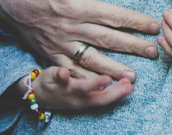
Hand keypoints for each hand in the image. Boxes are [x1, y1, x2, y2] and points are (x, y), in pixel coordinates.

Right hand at [0, 0, 159, 79]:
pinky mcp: (50, 55)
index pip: (114, 15)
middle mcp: (70, 27)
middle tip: (153, 52)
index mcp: (78, 5)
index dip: (136, 21)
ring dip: (114, 68)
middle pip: (107, 39)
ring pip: (91, 59)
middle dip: (133, 46)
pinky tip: (103, 85)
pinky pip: (71, 71)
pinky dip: (87, 80)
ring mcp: (60, 44)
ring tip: (133, 75)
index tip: (154, 26)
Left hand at [19, 66, 133, 109]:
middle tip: (128, 84)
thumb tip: (126, 78)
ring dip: (93, 85)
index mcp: (87, 100)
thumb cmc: (67, 88)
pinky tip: (64, 72)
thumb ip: (101, 86)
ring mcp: (66, 89)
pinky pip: (57, 78)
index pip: (106, 99)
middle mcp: (79, 97)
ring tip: (106, 80)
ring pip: (81, 88)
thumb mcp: (84, 91)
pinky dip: (61, 76)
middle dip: (114, 92)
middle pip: (98, 98)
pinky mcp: (54, 79)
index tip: (132, 86)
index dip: (120, 94)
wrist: (38, 93)